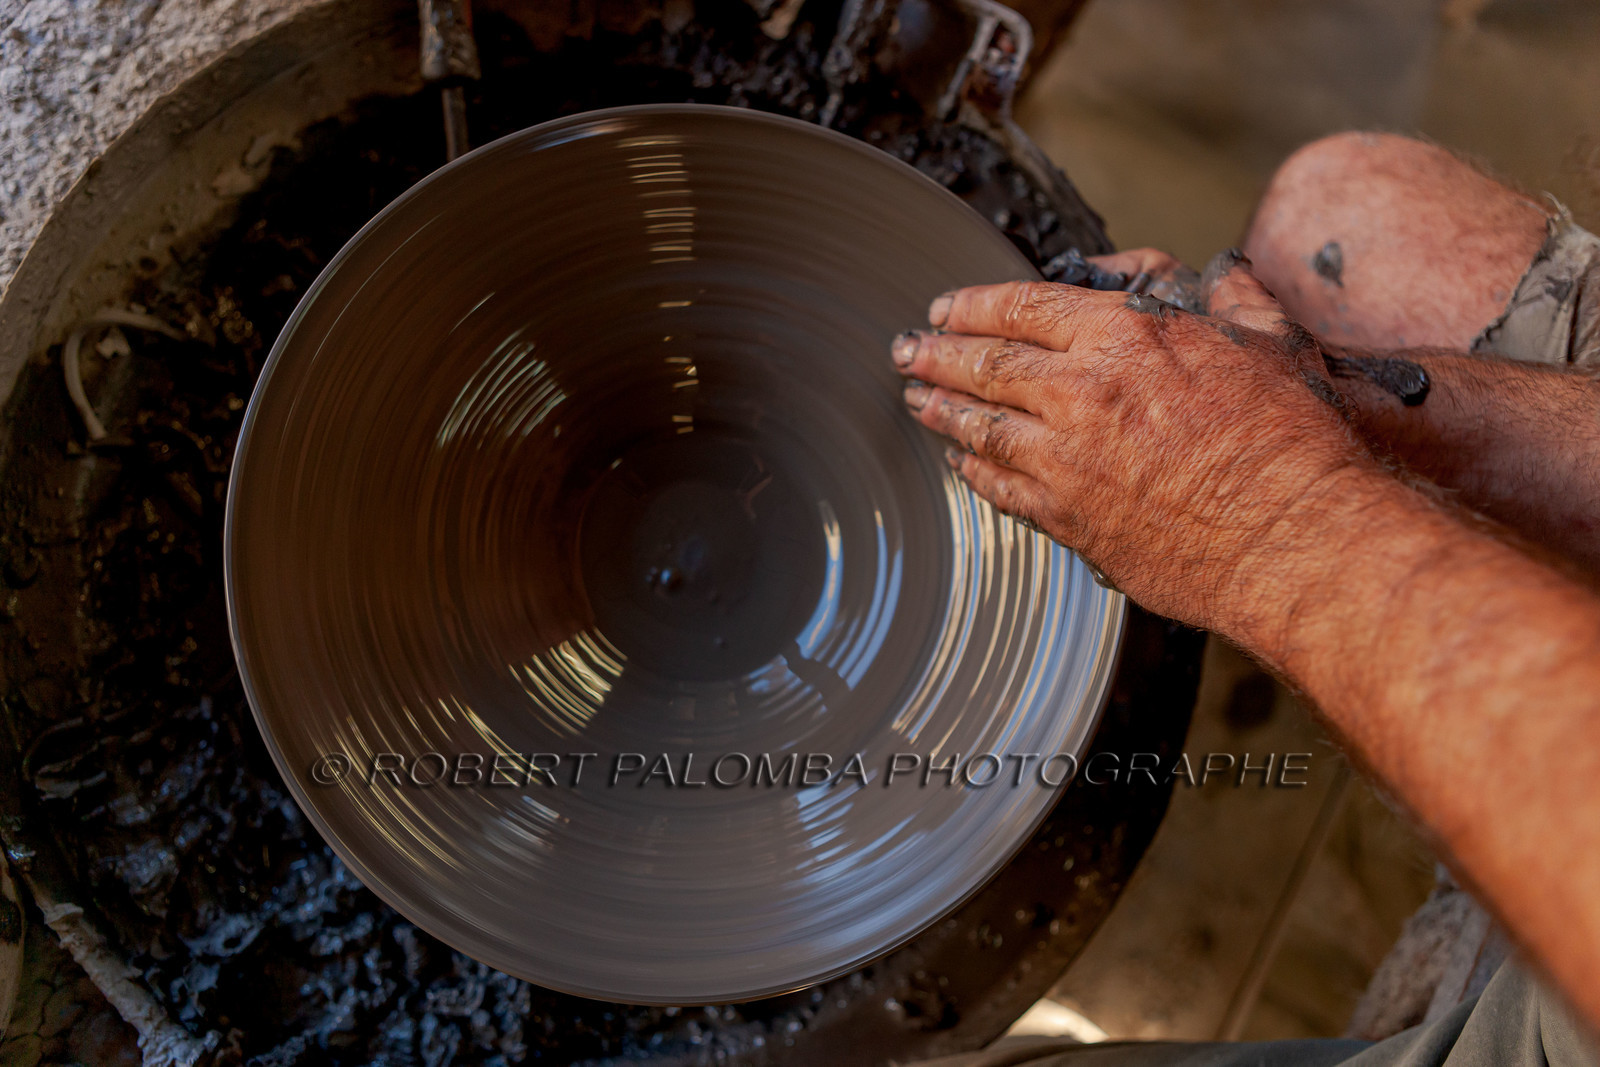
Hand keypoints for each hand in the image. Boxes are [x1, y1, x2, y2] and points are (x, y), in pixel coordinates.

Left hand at [892, 251, 1372, 632]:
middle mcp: (1081, 394)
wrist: (1291, 538)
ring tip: (915, 400)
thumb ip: (1232, 299)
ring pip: (981, 427)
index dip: (974, 305)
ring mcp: (1067, 461)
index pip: (1023, 307)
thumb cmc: (1290, 440)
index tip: (945, 307)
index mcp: (1122, 336)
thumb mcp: (1269, 341)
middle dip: (936, 354)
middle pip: (985, 365)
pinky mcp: (1070, 520)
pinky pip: (1002, 489)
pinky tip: (960, 463)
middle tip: (905, 350)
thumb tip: (1222, 274)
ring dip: (941, 410)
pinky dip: (975, 472)